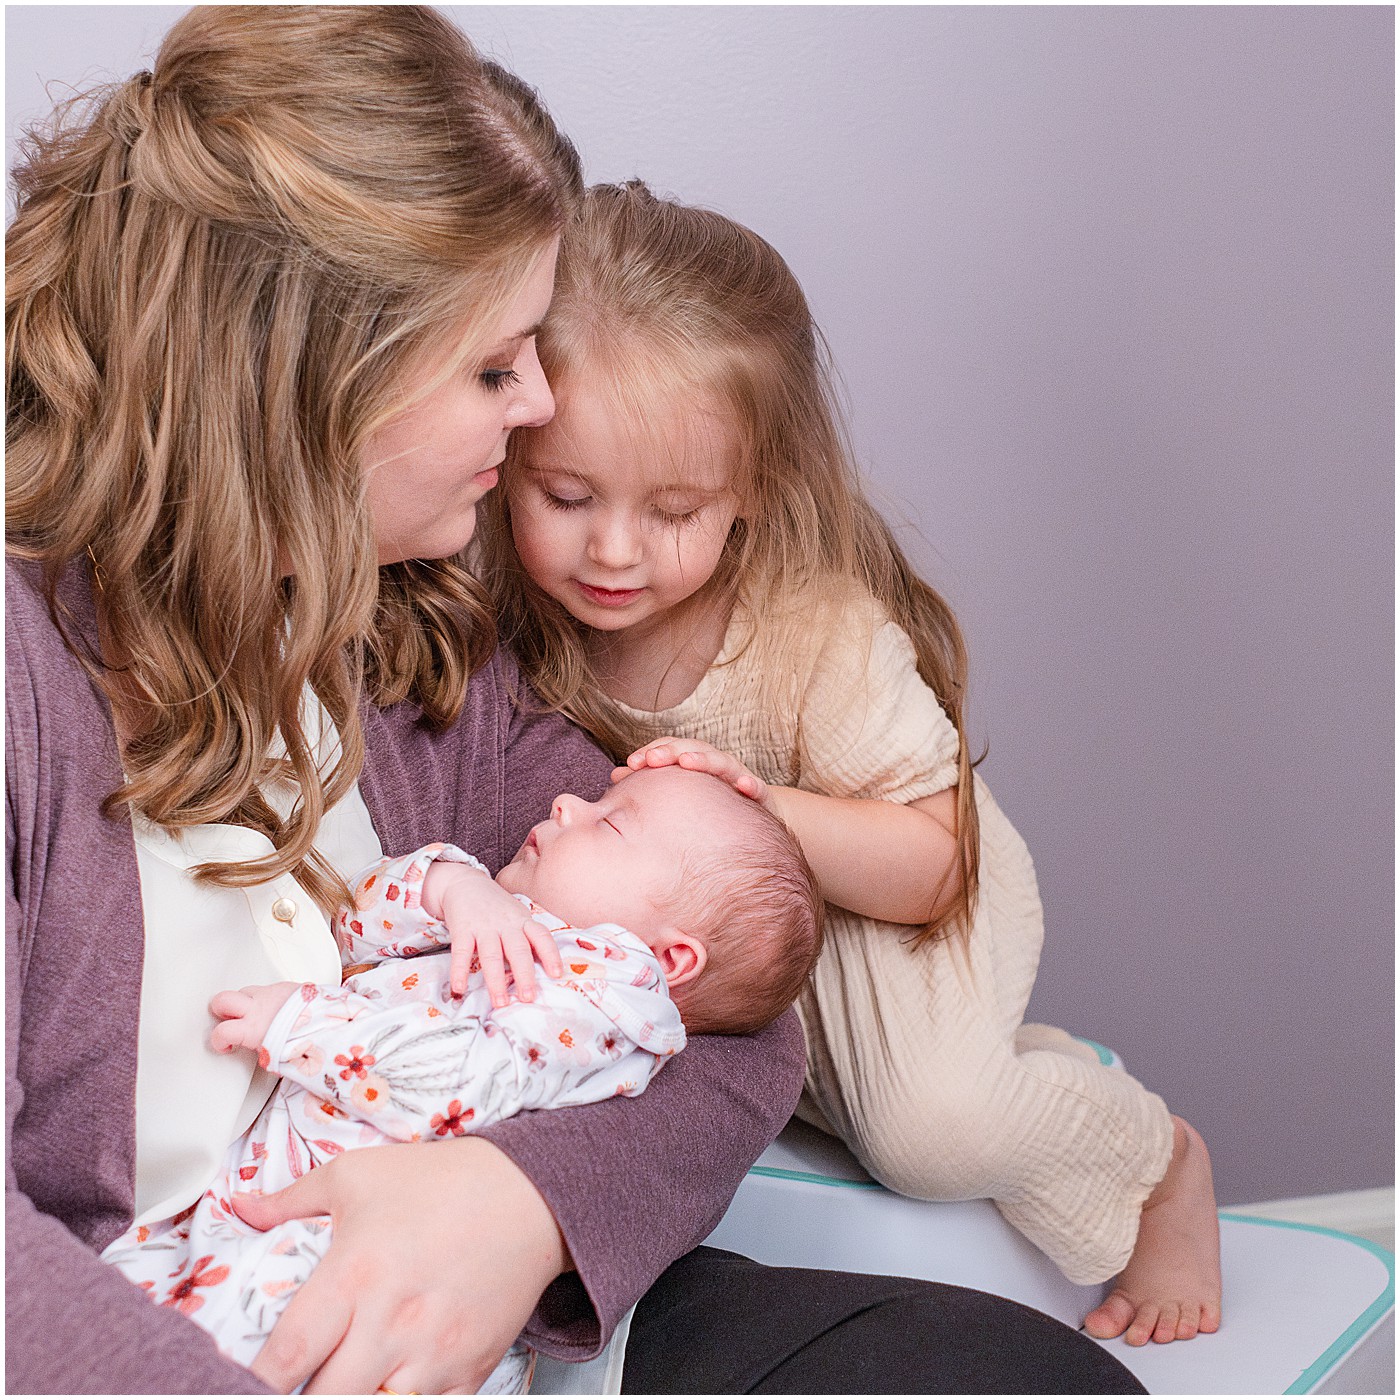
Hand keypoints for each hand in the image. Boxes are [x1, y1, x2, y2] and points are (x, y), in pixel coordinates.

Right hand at [209, 982, 300, 1053]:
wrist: (329, 1020)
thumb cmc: (305, 1039)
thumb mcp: (276, 1053)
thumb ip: (260, 1046)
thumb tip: (257, 1048)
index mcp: (253, 1028)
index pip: (222, 1031)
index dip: (218, 1041)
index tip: (226, 1046)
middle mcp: (258, 1006)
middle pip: (223, 999)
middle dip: (220, 1010)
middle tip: (229, 1021)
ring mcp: (270, 992)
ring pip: (245, 990)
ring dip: (244, 1001)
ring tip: (254, 1014)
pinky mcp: (284, 985)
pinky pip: (266, 987)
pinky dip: (266, 997)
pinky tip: (276, 1007)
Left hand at [234, 1138, 570, 1394]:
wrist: (531, 1194)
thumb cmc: (441, 1181)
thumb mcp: (358, 1175)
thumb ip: (291, 1198)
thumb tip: (238, 1210)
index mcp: (354, 1277)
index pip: (284, 1360)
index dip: (252, 1385)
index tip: (236, 1384)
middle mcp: (390, 1325)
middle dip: (302, 1396)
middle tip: (299, 1378)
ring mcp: (432, 1356)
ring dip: (352, 1399)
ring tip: (346, 1377)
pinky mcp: (469, 1371)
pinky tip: (391, 1384)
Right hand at [422, 861, 562, 1004]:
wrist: (464, 883)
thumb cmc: (496, 906)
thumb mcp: (517, 916)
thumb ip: (527, 938)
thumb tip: (544, 969)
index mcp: (523, 921)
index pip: (541, 937)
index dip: (551, 955)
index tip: (557, 973)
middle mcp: (506, 924)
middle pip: (518, 950)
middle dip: (524, 975)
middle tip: (527, 997)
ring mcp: (484, 926)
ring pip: (492, 955)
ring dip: (496, 980)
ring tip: (500, 1002)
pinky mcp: (462, 929)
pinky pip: (461, 952)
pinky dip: (460, 971)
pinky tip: (460, 987)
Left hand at [614, 736, 768, 804]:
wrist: (758, 812)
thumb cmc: (713, 800)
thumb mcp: (682, 790)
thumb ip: (651, 781)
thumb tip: (615, 775)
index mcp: (694, 761)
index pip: (671, 749)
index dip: (652, 752)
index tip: (632, 763)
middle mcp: (715, 763)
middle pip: (692, 750)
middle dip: (671, 752)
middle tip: (651, 760)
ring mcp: (738, 776)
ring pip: (721, 762)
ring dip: (704, 760)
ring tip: (686, 762)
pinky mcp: (759, 794)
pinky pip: (756, 787)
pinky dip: (751, 784)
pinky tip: (743, 786)